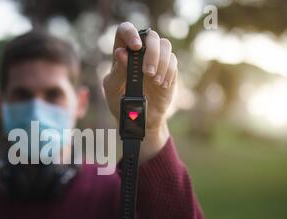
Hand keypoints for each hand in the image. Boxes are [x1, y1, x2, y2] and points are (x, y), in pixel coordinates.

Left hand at [103, 22, 176, 161]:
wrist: (138, 119)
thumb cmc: (120, 102)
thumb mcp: (113, 89)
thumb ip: (116, 72)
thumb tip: (121, 53)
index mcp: (122, 53)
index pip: (125, 30)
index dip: (130, 33)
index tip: (135, 47)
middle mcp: (140, 53)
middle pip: (150, 36)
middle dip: (151, 52)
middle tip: (147, 72)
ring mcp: (156, 60)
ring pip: (165, 45)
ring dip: (162, 62)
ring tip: (155, 81)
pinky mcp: (168, 70)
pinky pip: (173, 61)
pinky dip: (169, 72)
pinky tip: (161, 85)